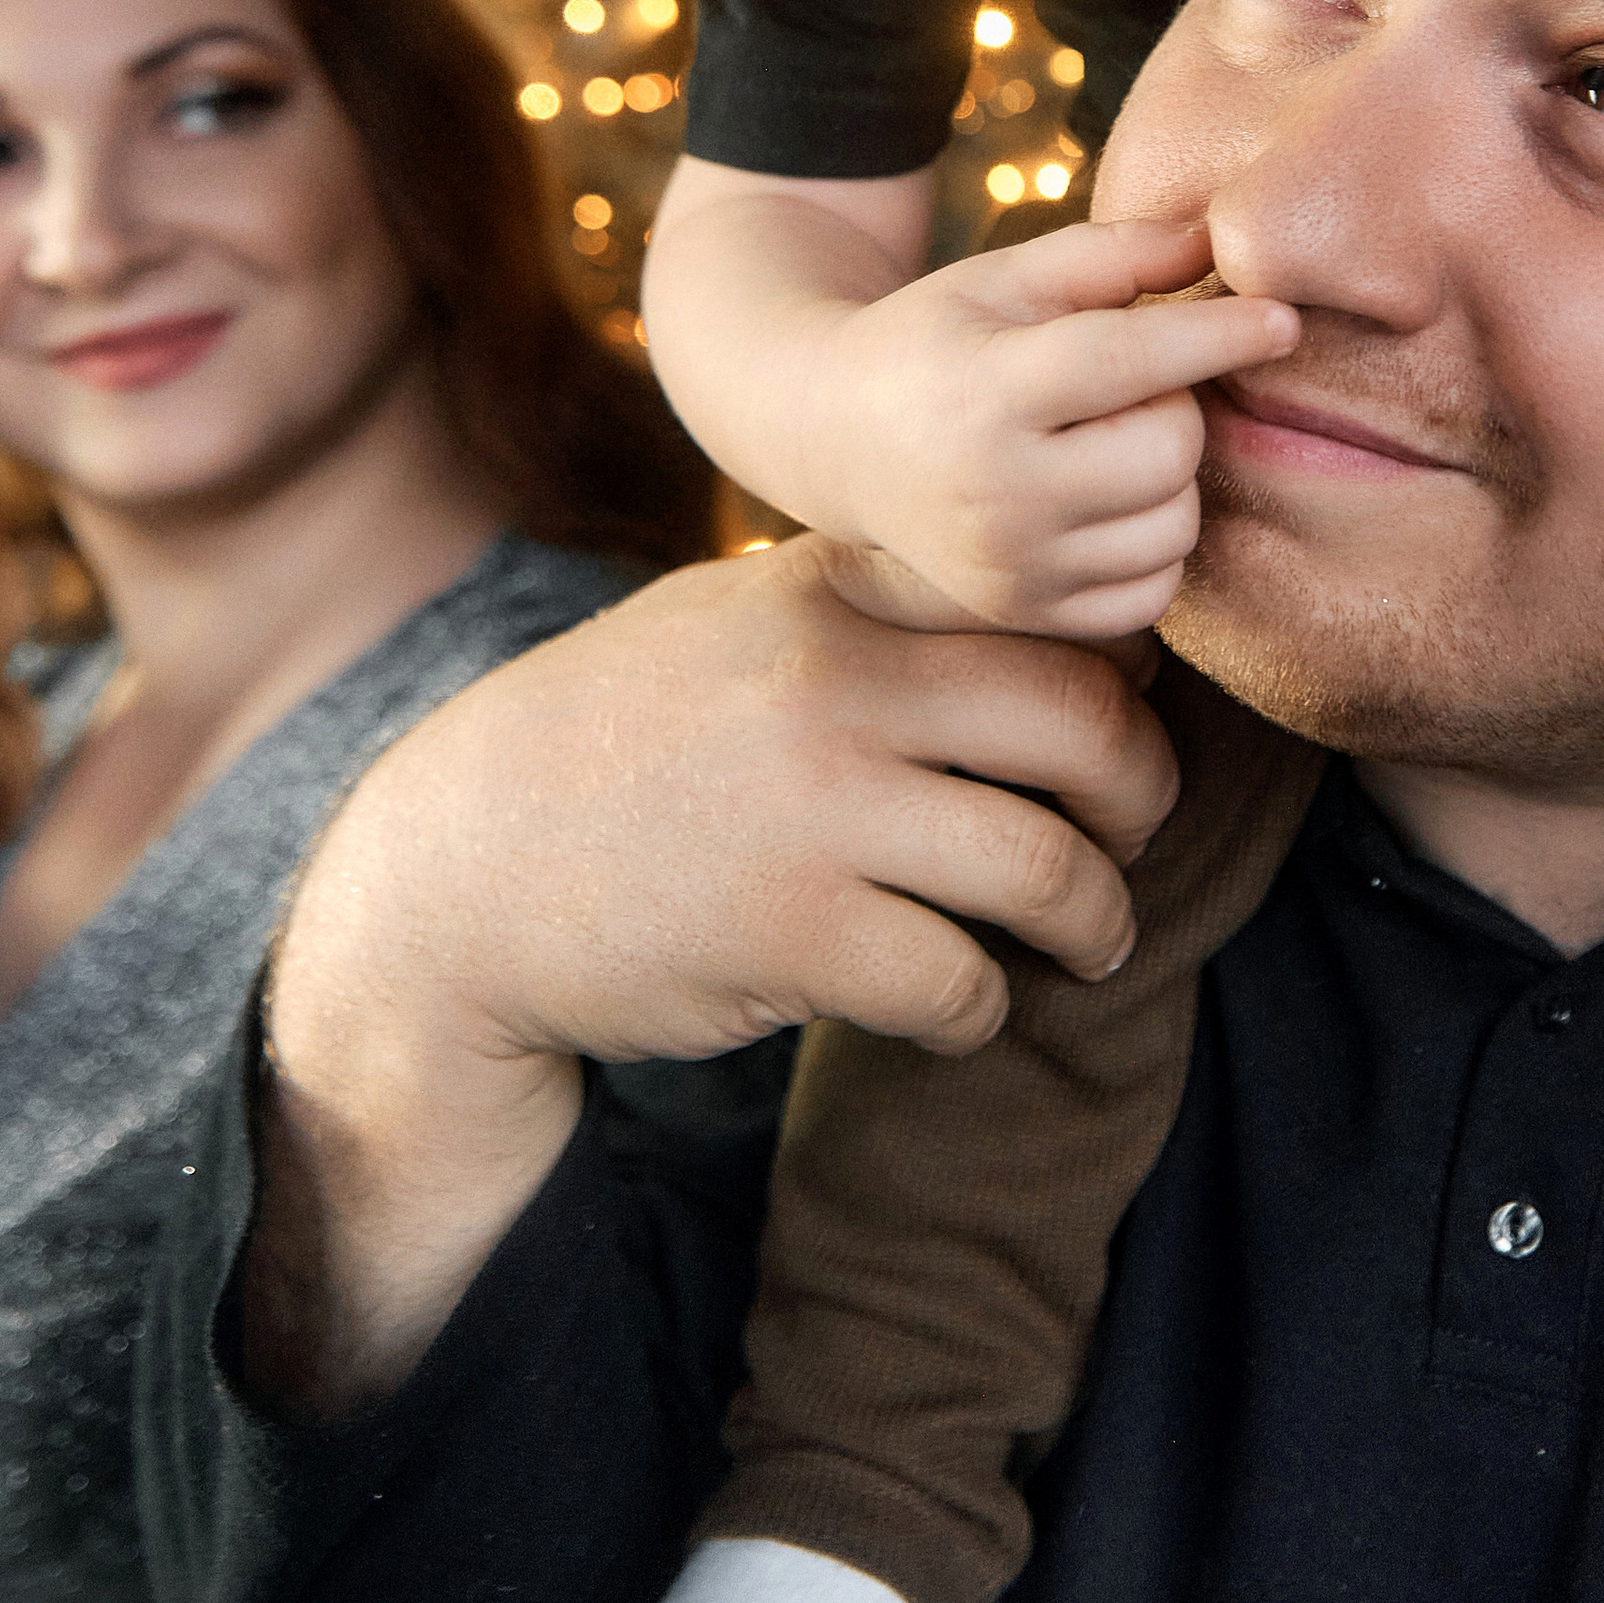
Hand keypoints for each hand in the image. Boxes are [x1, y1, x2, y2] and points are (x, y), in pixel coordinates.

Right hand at [248, 539, 1177, 1413]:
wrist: (460, 877)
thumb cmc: (625, 742)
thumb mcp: (735, 624)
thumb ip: (874, 606)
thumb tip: (1053, 623)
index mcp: (833, 594)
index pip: (1046, 605)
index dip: (1120, 667)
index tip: (1121, 713)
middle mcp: (835, 685)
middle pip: (1086, 725)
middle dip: (1144, 792)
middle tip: (1135, 832)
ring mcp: (815, 812)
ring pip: (1051, 868)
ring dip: (1098, 918)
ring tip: (1095, 936)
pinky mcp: (791, 938)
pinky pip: (965, 983)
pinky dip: (987, 1008)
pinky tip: (964, 1002)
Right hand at [810, 219, 1297, 637]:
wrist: (837, 442)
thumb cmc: (938, 340)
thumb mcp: (1006, 277)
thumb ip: (1115, 255)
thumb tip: (1222, 240)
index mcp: (986, 390)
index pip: (1132, 362)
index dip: (1221, 335)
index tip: (1284, 319)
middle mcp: (995, 492)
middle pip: (1171, 447)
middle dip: (1178, 403)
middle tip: (1130, 385)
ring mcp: (1011, 566)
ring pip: (1176, 525)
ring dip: (1171, 476)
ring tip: (1110, 440)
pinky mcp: (1027, 614)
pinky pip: (1155, 591)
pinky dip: (1155, 544)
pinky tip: (1109, 502)